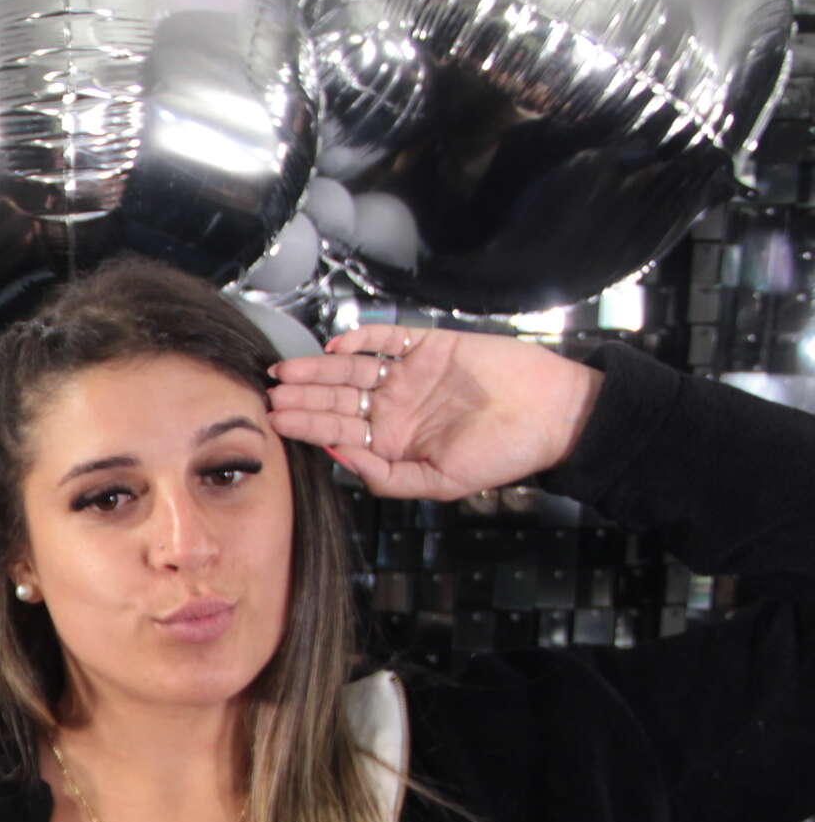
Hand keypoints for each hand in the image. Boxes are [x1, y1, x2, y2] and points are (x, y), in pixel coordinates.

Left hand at [267, 324, 602, 499]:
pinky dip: (361, 339)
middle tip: (268, 393)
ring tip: (286, 371)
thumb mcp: (441, 483)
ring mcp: (409, 375)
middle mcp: (395, 407)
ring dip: (319, 369)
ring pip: (352, 369)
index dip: (307, 424)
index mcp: (394, 441)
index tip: (274, 421)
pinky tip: (335, 346)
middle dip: (303, 396)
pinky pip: (386, 340)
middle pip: (337, 398)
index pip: (339, 431)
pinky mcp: (429, 345)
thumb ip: (388, 478)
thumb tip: (340, 459)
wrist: (553, 414)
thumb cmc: (504, 454)